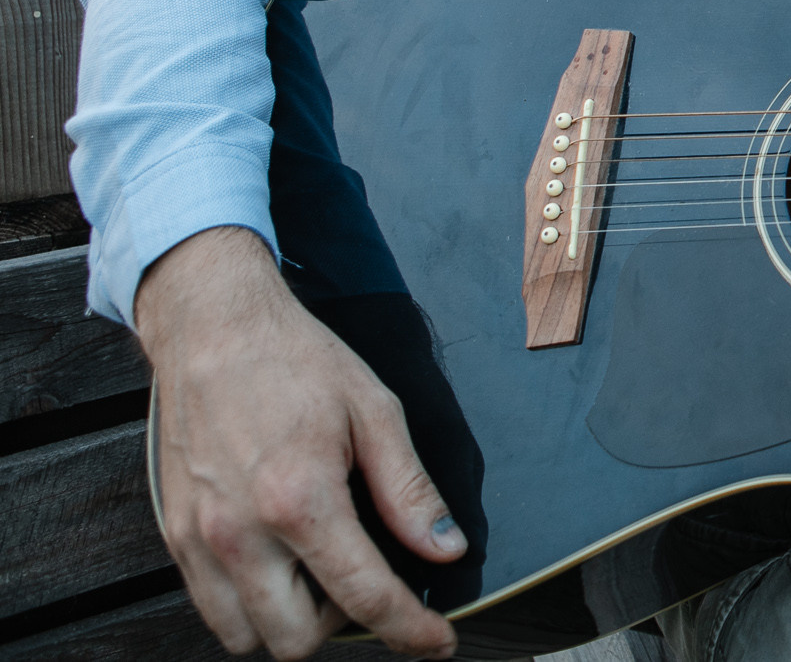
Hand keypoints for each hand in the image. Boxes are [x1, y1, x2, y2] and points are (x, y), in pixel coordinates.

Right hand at [133, 229, 465, 659]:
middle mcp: (242, 534)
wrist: (213, 330)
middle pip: (296, 641)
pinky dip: (250, 607)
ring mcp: (200, 541)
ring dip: (293, 622)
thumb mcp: (374, 412)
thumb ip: (409, 491)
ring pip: (247, 637)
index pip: (365, 597)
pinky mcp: (175, 537)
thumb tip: (446, 547)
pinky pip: (211, 609)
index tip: (436, 642)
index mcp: (301, 501)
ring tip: (322, 570)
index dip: (410, 629)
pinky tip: (281, 563)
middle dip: (345, 626)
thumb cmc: (296, 362)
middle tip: (369, 579)